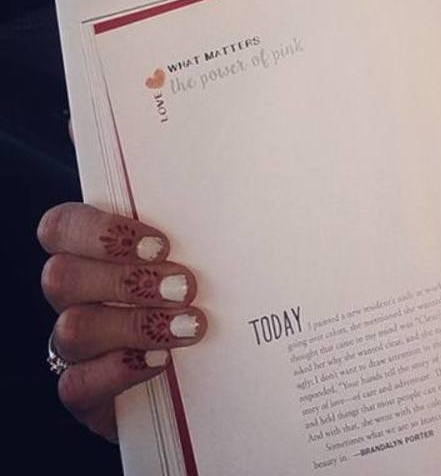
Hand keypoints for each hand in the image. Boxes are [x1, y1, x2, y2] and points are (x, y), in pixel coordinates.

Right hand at [38, 202, 206, 440]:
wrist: (201, 366)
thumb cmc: (192, 288)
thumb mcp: (188, 254)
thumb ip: (185, 233)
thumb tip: (220, 212)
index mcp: (87, 250)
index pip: (60, 227)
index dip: (102, 232)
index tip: (161, 244)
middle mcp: (71, 295)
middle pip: (60, 277)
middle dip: (127, 280)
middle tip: (185, 286)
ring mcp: (70, 344)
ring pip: (72, 329)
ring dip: (135, 324)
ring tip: (189, 324)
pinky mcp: (81, 389)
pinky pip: (78, 383)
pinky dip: (122, 369)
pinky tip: (162, 359)